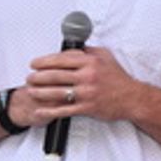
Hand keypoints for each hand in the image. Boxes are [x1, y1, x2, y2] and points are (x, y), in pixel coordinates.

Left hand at [24, 46, 139, 123]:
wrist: (132, 98)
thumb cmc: (118, 78)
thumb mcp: (106, 56)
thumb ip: (88, 51)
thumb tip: (72, 49)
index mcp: (90, 62)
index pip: (61, 59)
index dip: (44, 61)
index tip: (34, 63)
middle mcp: (87, 76)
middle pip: (56, 75)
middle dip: (38, 76)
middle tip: (29, 77)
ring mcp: (87, 93)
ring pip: (57, 92)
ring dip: (40, 92)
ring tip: (30, 91)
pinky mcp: (87, 108)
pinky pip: (64, 110)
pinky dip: (50, 111)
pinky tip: (40, 111)